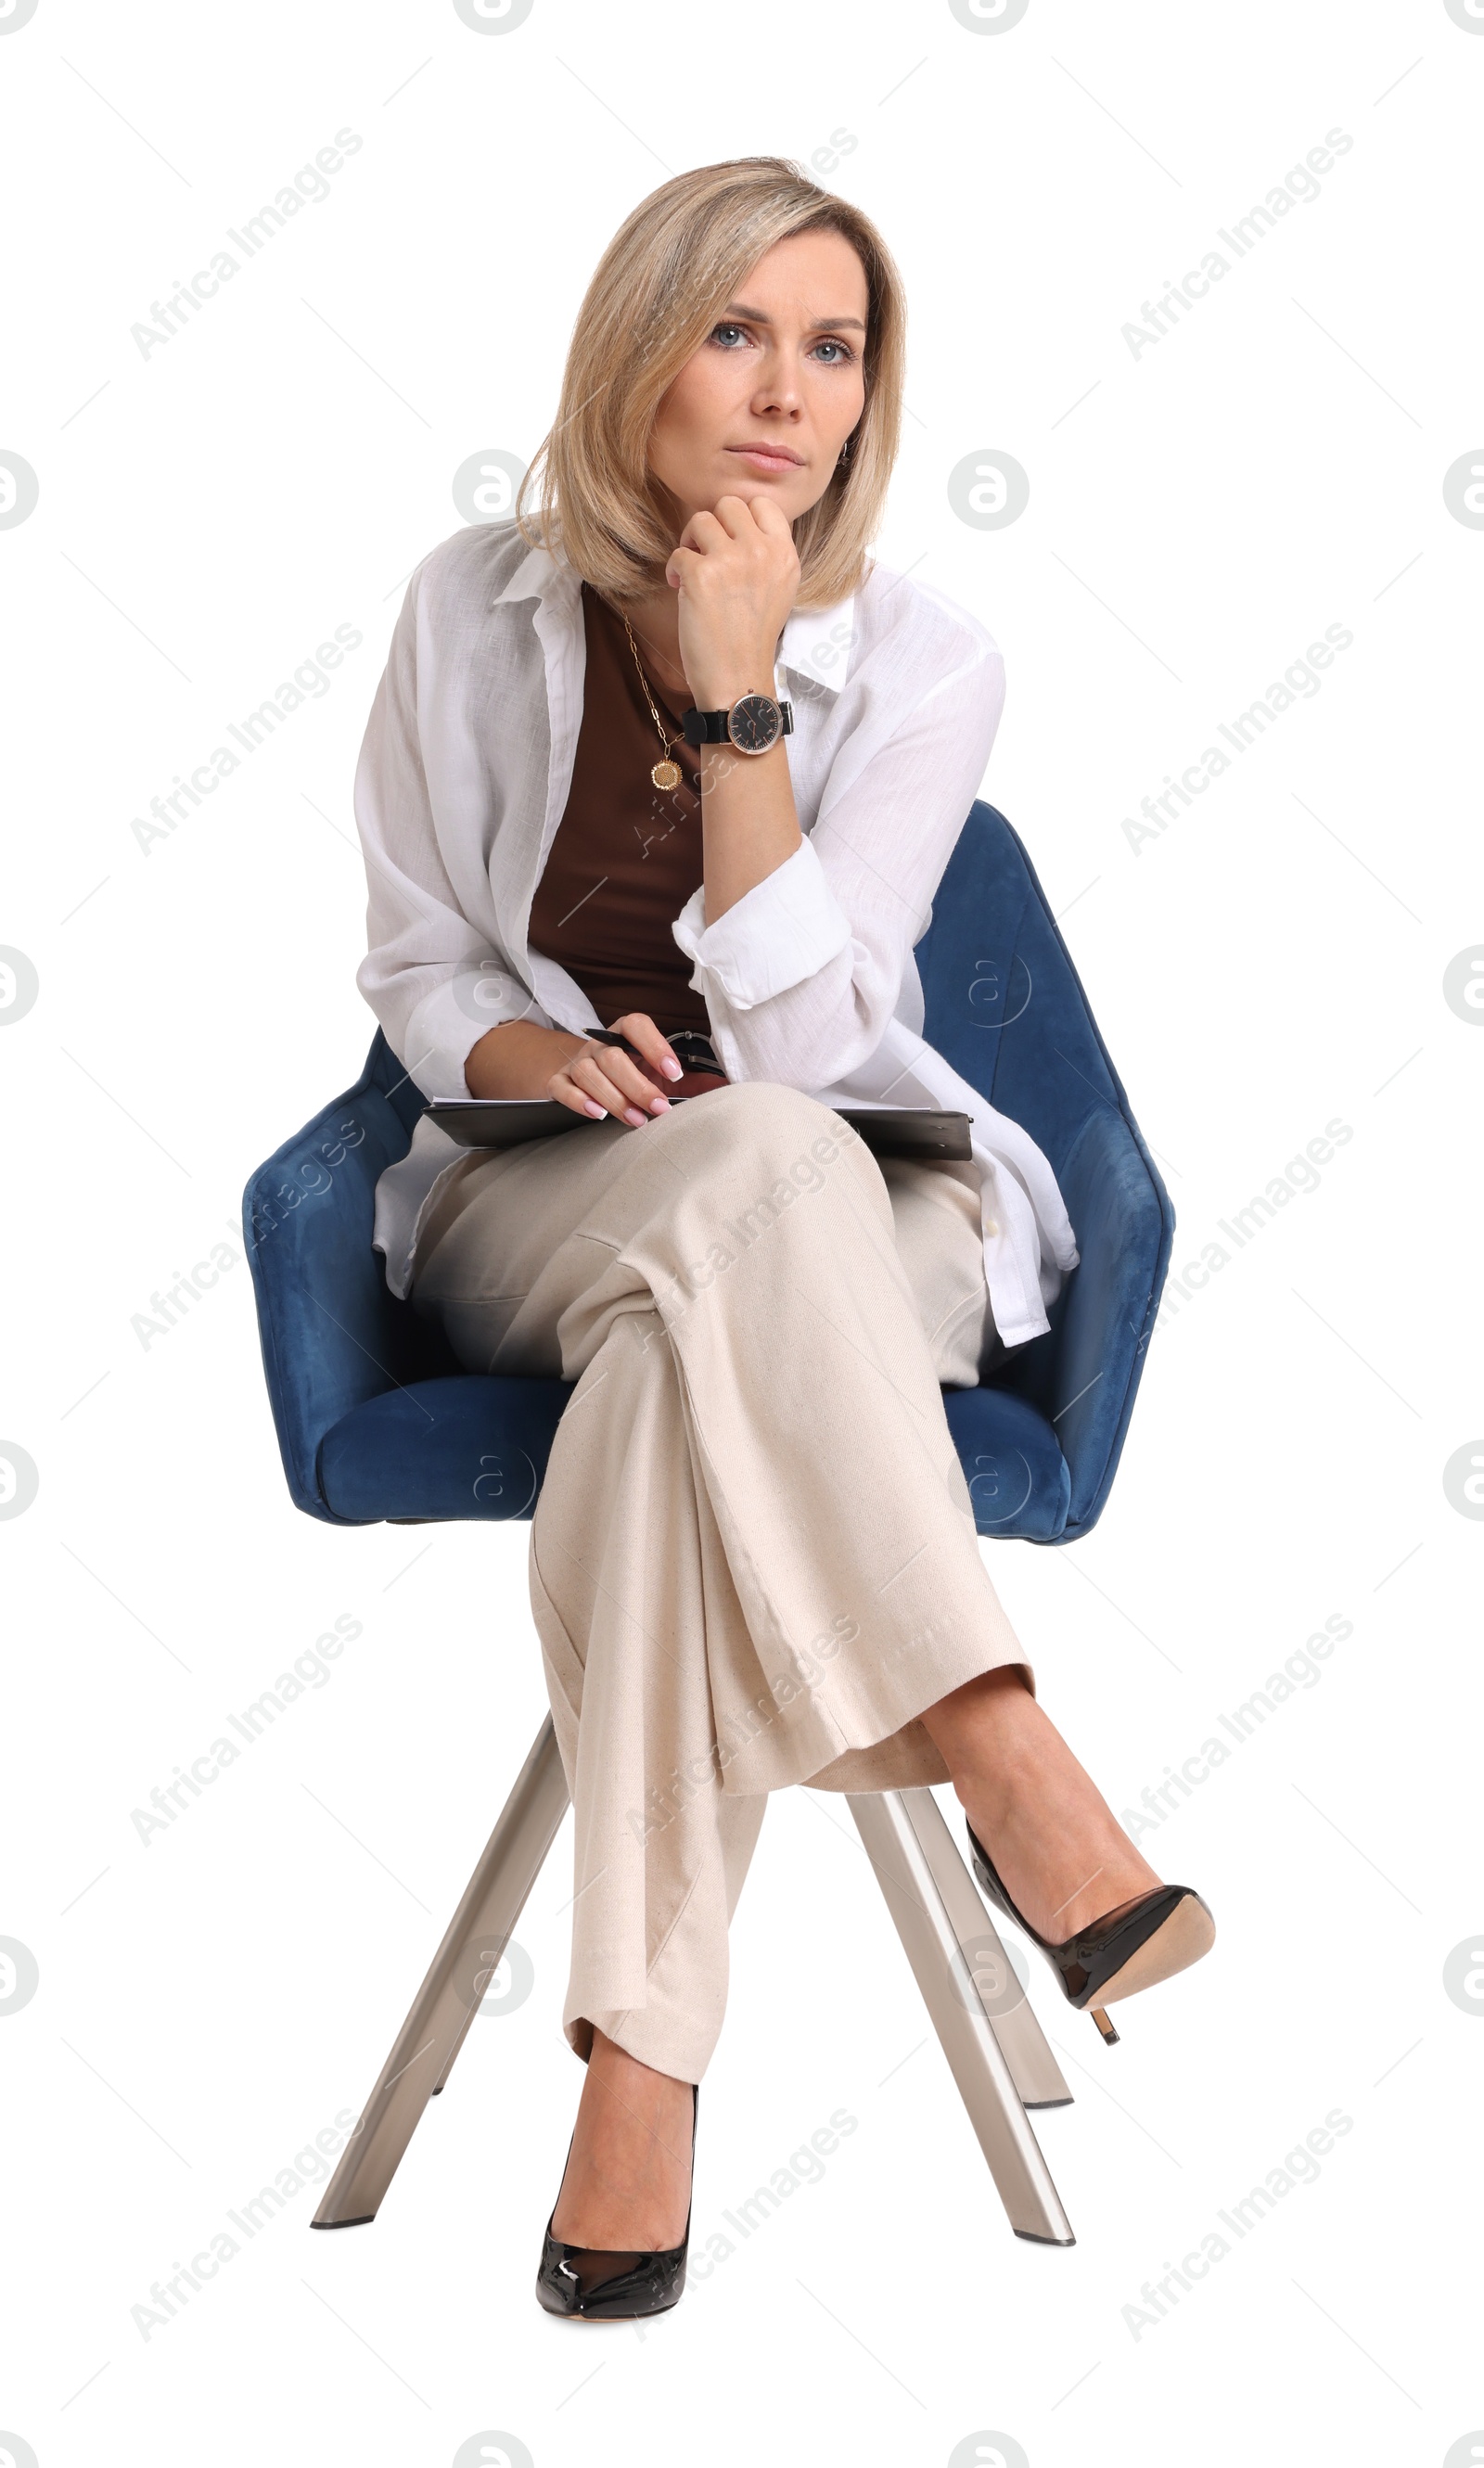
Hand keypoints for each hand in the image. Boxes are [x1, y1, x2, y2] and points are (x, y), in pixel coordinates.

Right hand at [548, 1012, 684, 1126]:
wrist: (584, 1078)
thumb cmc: (632, 1074)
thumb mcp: (660, 1074)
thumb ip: (691, 1080)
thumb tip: (727, 1086)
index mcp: (625, 1033)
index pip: (636, 1025)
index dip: (655, 1046)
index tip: (675, 1073)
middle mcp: (599, 1044)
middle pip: (614, 1057)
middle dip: (639, 1086)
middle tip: (660, 1109)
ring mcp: (577, 1062)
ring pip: (589, 1073)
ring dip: (615, 1098)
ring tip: (636, 1120)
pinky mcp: (558, 1081)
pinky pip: (562, 1087)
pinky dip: (578, 1100)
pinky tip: (597, 1114)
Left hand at [665, 494, 799, 708]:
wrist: (738, 678)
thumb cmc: (752, 638)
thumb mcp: (779, 589)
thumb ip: (767, 554)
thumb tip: (738, 526)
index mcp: (785, 554)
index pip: (762, 504)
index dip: (740, 518)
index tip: (730, 541)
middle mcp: (761, 551)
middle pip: (728, 504)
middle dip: (712, 526)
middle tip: (706, 553)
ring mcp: (732, 561)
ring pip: (700, 520)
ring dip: (690, 542)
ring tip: (692, 572)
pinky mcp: (702, 575)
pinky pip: (678, 553)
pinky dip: (674, 571)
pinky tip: (681, 591)